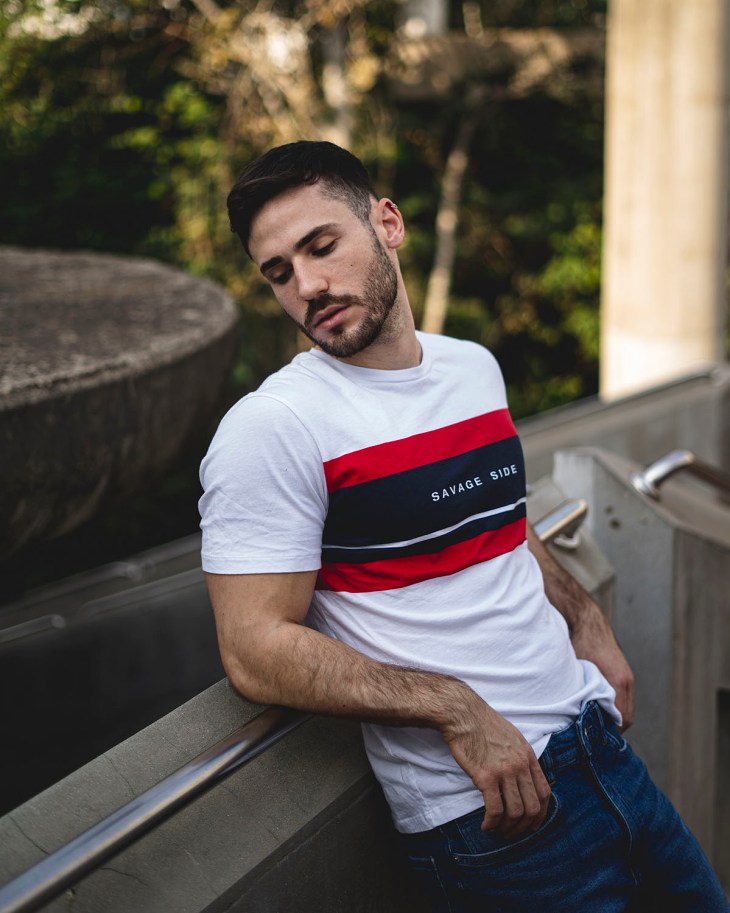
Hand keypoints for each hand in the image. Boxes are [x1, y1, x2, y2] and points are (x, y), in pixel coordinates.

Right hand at [442, 688, 551, 837]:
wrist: (462, 714)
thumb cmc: (483, 724)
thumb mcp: (512, 737)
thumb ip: (521, 758)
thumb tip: (523, 778)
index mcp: (528, 756)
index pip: (544, 793)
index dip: (540, 814)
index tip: (531, 824)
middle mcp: (520, 765)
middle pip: (532, 807)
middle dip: (523, 827)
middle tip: (512, 833)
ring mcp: (504, 771)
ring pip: (515, 812)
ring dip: (507, 828)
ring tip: (497, 830)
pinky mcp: (486, 776)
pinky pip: (495, 809)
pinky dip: (492, 823)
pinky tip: (486, 825)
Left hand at [571, 610, 634, 729]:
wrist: (586, 621)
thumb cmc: (579, 645)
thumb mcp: (579, 673)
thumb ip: (583, 695)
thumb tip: (580, 719)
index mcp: (618, 682)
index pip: (623, 719)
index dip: (611, 733)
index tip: (597, 740)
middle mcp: (626, 680)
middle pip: (625, 716)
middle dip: (612, 727)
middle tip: (594, 735)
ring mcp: (626, 676)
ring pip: (624, 706)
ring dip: (612, 716)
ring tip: (594, 723)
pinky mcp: (622, 672)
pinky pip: (622, 696)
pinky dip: (613, 704)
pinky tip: (597, 706)